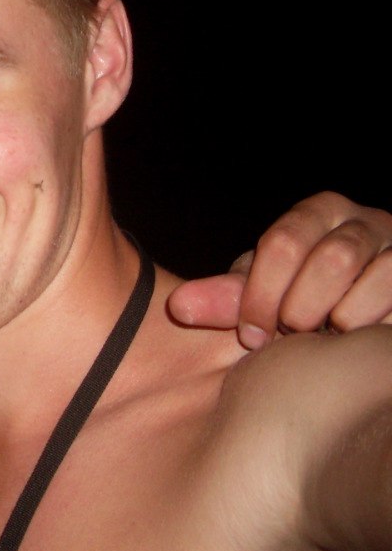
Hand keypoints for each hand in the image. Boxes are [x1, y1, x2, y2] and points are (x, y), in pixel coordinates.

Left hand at [168, 192, 391, 348]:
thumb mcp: (266, 296)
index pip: (282, 244)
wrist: (366, 322)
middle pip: (331, 260)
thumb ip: (226, 300)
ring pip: (374, 277)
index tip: (252, 335)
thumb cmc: (305, 302)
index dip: (261, 296)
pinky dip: (375, 324)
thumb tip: (179, 308)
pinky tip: (359, 338)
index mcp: (319, 213)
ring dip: (343, 318)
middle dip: (303, 310)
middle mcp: (366, 220)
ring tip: (329, 335)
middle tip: (293, 335)